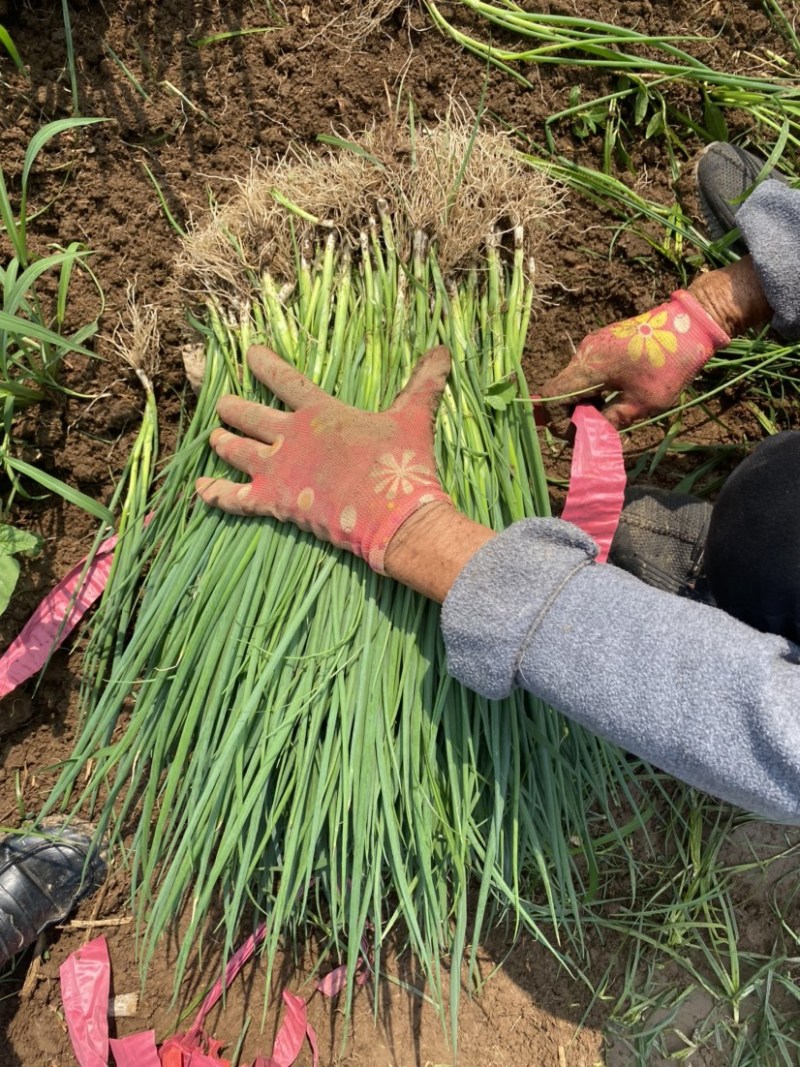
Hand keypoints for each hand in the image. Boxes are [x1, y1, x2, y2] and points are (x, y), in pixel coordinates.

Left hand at [196, 344, 453, 572]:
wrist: (395, 514)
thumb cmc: (402, 464)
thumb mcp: (413, 417)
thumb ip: (423, 383)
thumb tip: (444, 350)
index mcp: (319, 413)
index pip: (285, 381)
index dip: (265, 366)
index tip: (248, 353)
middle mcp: (290, 436)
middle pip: (249, 416)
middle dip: (234, 410)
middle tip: (223, 406)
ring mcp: (277, 469)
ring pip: (235, 451)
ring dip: (223, 444)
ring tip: (215, 439)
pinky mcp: (274, 501)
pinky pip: (233, 498)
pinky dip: (214, 495)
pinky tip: (199, 490)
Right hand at [541, 289, 729, 427]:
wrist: (690, 323)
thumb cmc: (668, 364)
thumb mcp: (643, 402)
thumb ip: (612, 420)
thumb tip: (592, 437)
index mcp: (589, 367)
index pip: (552, 396)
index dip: (557, 421)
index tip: (578, 435)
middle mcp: (584, 353)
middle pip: (560, 389)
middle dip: (571, 414)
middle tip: (592, 430)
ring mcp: (593, 345)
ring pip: (574, 380)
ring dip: (583, 401)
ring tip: (606, 414)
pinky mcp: (604, 342)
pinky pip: (586, 370)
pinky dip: (592, 388)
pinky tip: (613, 395)